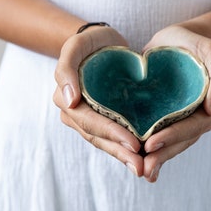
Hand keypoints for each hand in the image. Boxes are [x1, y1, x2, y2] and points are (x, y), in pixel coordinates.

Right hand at [53, 26, 143, 176]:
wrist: (100, 42)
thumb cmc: (88, 43)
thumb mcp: (75, 47)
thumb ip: (66, 69)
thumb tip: (70, 100)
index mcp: (67, 101)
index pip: (90, 122)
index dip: (111, 134)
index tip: (133, 145)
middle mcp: (77, 114)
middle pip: (98, 138)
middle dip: (119, 153)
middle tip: (141, 167)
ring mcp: (91, 117)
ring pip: (106, 141)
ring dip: (124, 156)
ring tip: (144, 168)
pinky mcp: (106, 116)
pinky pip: (115, 134)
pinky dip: (126, 147)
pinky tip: (143, 157)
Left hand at [141, 24, 210, 181]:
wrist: (179, 38)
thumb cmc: (195, 43)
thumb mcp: (210, 51)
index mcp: (209, 104)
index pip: (194, 126)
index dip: (174, 136)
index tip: (151, 144)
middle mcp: (194, 114)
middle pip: (182, 140)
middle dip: (163, 155)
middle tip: (143, 169)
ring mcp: (178, 114)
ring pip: (170, 141)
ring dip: (156, 157)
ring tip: (140, 171)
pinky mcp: (162, 111)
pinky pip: (158, 130)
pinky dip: (149, 145)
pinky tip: (135, 157)